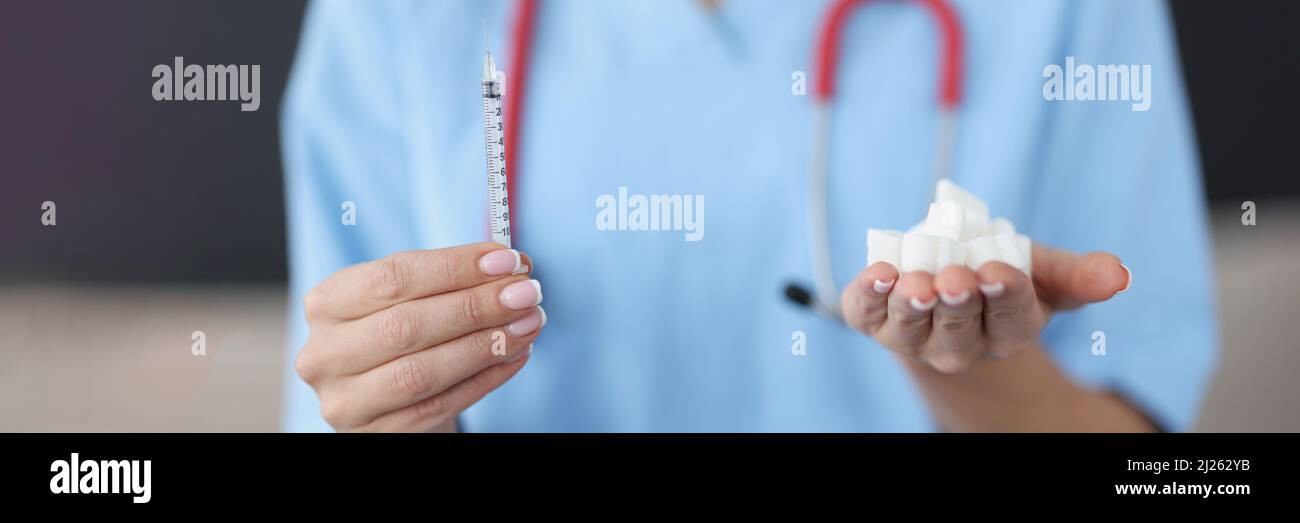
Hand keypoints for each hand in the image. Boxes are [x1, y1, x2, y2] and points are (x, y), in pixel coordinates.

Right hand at [296, 242, 545, 431]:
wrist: (389, 398)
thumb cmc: (404, 334)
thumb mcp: (411, 298)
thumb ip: (450, 279)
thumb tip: (509, 263)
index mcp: (328, 302)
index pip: (392, 277)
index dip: (454, 267)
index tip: (507, 260)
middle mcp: (325, 352)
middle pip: (406, 326)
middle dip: (475, 306)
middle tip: (526, 293)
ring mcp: (346, 399)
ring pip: (420, 372)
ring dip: (484, 345)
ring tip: (528, 324)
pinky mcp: (375, 433)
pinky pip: (438, 406)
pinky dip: (484, 379)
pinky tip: (515, 356)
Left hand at [841, 243, 1130, 372]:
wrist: (942, 281)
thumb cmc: (999, 275)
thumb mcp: (1042, 271)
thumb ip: (1077, 274)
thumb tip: (1118, 274)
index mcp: (1006, 332)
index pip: (1009, 320)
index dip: (1005, 295)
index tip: (1000, 271)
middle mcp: (958, 344)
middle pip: (958, 330)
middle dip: (957, 302)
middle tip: (955, 278)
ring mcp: (912, 336)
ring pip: (910, 329)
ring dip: (911, 305)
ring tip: (914, 282)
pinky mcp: (873, 320)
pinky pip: (865, 313)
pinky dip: (867, 296)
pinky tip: (878, 274)